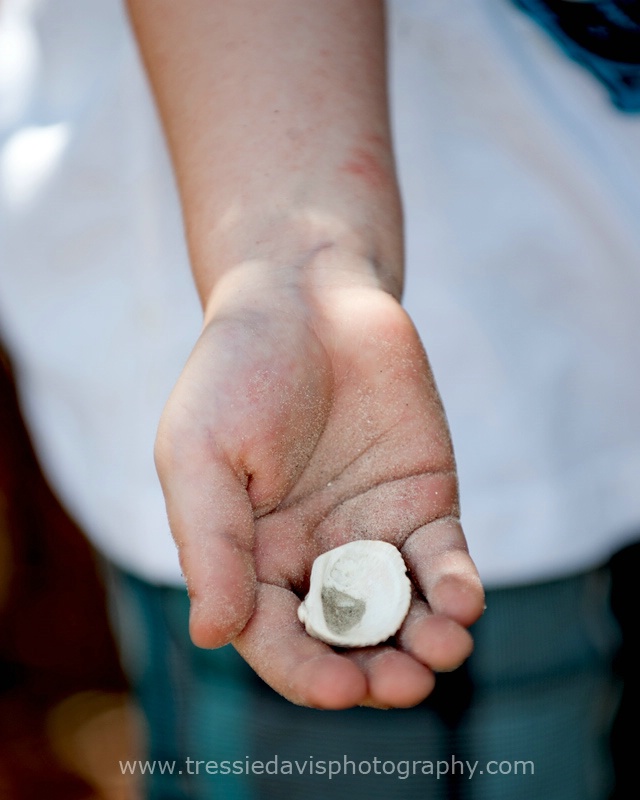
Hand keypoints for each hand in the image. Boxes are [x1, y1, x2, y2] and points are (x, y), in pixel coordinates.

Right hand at [155, 255, 483, 708]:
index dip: (307, 672)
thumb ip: (209, 542)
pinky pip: (443, 563)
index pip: (276, 638)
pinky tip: (462, 601)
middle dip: (376, 671)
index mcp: (251, 556)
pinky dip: (455, 588)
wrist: (306, 298)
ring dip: (426, 644)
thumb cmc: (237, 371)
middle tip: (403, 685)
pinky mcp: (423, 503)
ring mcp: (372, 532)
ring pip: (403, 615)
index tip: (343, 689)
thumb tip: (211, 636)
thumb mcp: (199, 452)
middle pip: (346, 640)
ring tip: (442, 653)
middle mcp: (312, 557)